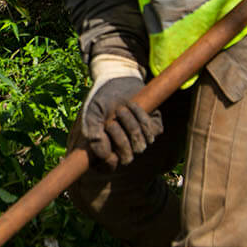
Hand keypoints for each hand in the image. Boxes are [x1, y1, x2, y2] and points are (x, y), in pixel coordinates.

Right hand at [79, 55, 161, 169]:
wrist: (116, 80)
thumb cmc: (102, 100)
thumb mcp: (93, 114)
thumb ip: (93, 132)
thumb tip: (102, 154)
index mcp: (108, 148)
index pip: (110, 166)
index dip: (109, 161)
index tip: (105, 150)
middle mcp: (125, 147)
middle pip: (127, 156)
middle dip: (119, 138)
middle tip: (111, 120)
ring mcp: (140, 139)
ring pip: (140, 144)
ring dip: (130, 123)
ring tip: (121, 109)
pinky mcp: (153, 127)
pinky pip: (152, 130)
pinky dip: (141, 116)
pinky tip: (133, 105)